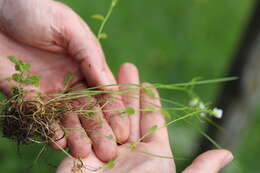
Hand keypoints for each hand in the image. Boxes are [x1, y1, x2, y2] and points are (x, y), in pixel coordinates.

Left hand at [0, 0, 128, 160]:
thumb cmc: (39, 11)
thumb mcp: (71, 29)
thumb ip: (91, 57)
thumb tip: (111, 86)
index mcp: (86, 66)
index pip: (104, 93)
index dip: (113, 112)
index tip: (123, 130)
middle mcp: (70, 82)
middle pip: (87, 110)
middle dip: (98, 131)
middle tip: (108, 151)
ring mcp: (48, 91)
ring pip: (66, 118)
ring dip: (76, 136)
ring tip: (84, 153)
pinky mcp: (26, 96)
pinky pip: (40, 117)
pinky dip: (49, 130)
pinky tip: (59, 143)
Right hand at [57, 63, 232, 172]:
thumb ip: (199, 170)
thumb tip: (228, 154)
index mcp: (151, 157)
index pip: (152, 122)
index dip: (150, 102)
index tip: (148, 84)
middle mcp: (126, 152)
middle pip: (127, 113)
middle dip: (127, 90)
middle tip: (128, 66)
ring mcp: (102, 152)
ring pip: (105, 116)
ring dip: (105, 94)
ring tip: (106, 73)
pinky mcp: (79, 153)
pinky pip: (81, 126)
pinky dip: (84, 109)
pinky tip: (85, 91)